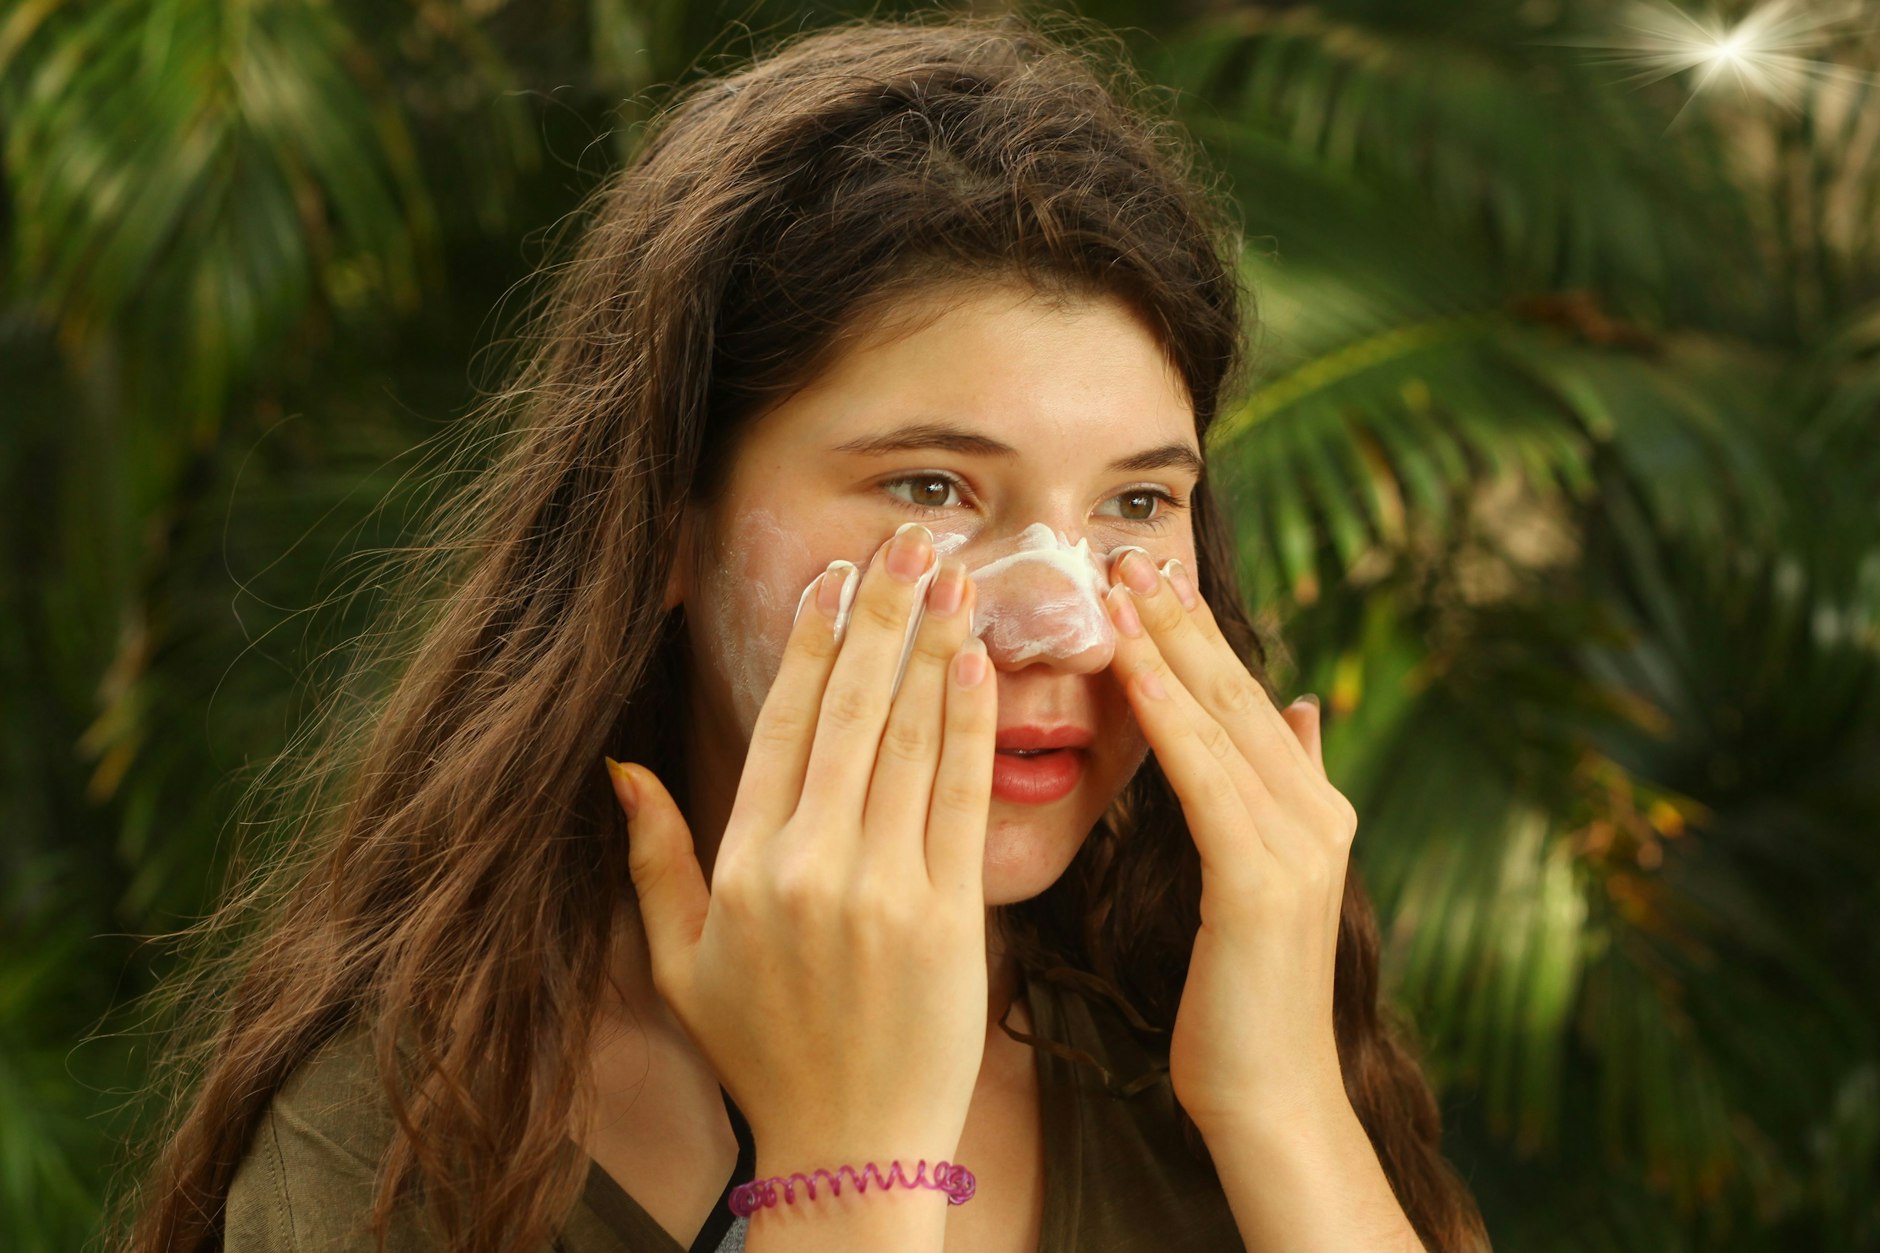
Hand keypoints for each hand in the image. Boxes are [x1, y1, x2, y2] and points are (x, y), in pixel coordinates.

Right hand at [604, 523, 997, 1169]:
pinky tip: (979, 666)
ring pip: (906, 742)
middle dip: (879, 615)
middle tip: (906, 539)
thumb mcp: (680, 962)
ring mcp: (881, 891)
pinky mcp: (948, 919)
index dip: (807, 644)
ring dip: (930, 648)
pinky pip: (959, 802)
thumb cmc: (763, 1052)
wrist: (850, 1148)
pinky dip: (969, 729)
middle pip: (846, 713)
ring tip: (950, 574)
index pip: (778, 727)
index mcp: (742, 868)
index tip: (830, 576)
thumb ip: (654, 860)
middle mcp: (807, 867)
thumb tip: (623, 767)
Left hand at [1101, 547, 1357, 1134]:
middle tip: (1127, 550)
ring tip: (1118, 583)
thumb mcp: (1256, 881)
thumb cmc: (1238, 1002)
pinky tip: (1128, 667)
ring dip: (1164, 646)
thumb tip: (1300, 708)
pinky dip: (1165, 715)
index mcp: (1311, 809)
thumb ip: (1280, 788)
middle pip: (1234, 693)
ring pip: (1218, 720)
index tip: (1148, 574)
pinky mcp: (1259, 880)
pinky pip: (1202, 777)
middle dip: (1179, 619)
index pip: (1243, 700)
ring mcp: (1297, 844)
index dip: (1196, 634)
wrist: (1270, 1099)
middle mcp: (1315, 813)